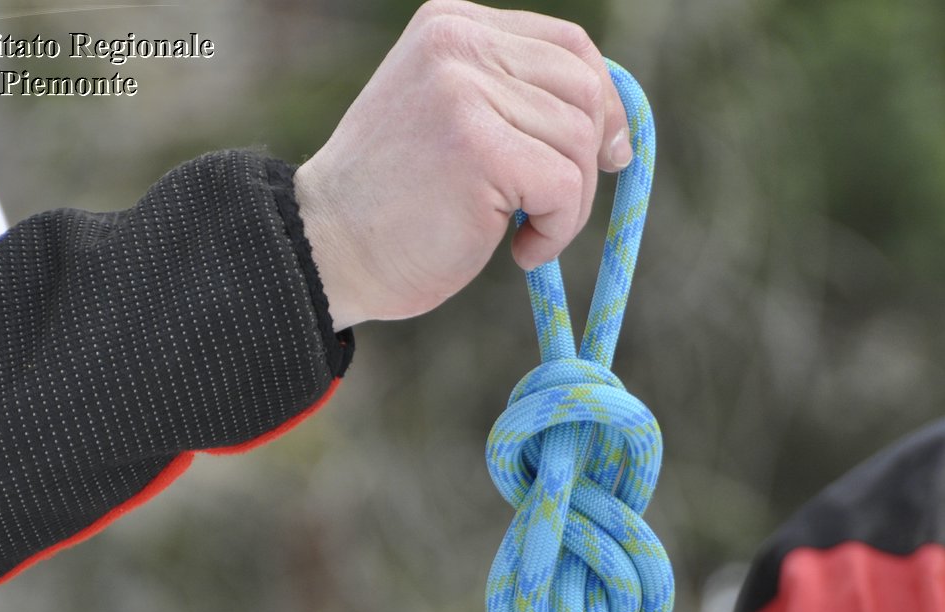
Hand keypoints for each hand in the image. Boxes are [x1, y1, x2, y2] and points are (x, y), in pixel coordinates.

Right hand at [295, 0, 632, 328]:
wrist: (327, 249)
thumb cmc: (395, 203)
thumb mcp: (451, 121)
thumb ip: (513, 100)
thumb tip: (617, 127)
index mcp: (452, 26)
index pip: (568, 45)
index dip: (602, 102)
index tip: (607, 153)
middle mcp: (458, 44)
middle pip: (584, 90)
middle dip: (588, 160)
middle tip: (554, 209)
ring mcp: (466, 91)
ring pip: (580, 142)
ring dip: (570, 204)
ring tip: (524, 233)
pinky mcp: (480, 146)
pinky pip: (566, 186)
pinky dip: (558, 230)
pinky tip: (519, 251)